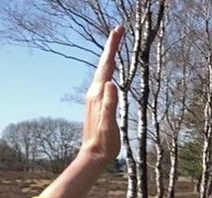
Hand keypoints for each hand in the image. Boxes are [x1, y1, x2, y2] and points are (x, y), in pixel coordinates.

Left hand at [79, 25, 122, 167]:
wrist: (93, 155)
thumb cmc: (104, 142)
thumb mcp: (110, 124)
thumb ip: (110, 104)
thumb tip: (112, 83)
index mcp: (98, 94)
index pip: (107, 65)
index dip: (113, 47)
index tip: (118, 29)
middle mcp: (94, 92)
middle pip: (104, 64)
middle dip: (111, 46)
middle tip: (118, 28)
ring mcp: (94, 97)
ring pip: (103, 70)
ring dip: (109, 55)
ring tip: (115, 42)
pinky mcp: (96, 103)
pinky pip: (103, 79)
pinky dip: (108, 68)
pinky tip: (111, 70)